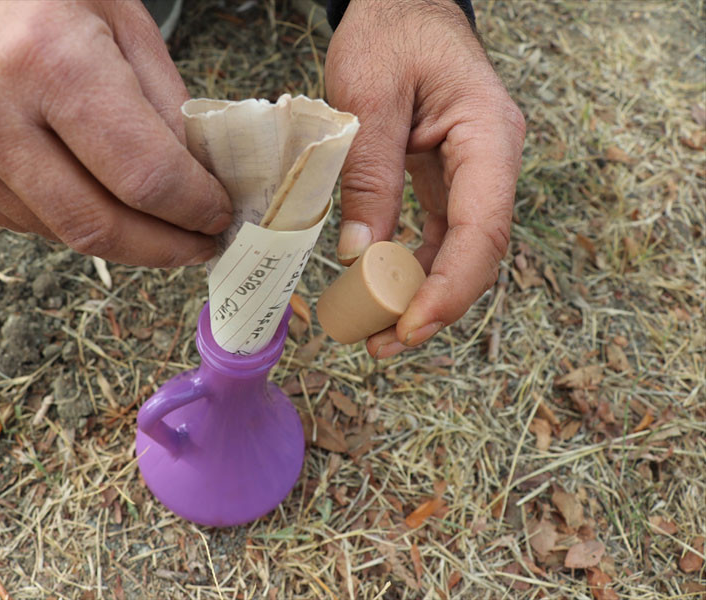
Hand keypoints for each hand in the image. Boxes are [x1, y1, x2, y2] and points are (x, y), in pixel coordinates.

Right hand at [0, 0, 230, 266]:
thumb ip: (165, 106)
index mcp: (49, 58)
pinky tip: (87, 193)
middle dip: (161, 247)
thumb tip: (198, 183)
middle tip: (196, 245)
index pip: (143, 175)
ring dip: (116, 236)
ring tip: (149, 219)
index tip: (217, 216)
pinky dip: (65, 219)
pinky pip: (18, 221)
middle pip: (96, 225)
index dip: (192, 208)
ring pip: (57, 232)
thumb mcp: (124, 20)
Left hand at [324, 0, 524, 356]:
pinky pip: (438, 233)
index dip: (450, 287)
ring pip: (459, 250)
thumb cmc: (390, 33)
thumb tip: (357, 254)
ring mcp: (471, 173)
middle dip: (434, 305)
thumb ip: (368, 174)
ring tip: (376, 331)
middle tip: (383, 344)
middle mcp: (490, 162)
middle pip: (476, 252)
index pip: (482, 229)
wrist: (401, 5)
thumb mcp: (369, 97)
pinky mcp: (446, 178)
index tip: (410, 326)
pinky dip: (411, 265)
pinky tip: (381, 289)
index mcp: (487, 136)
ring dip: (421, 294)